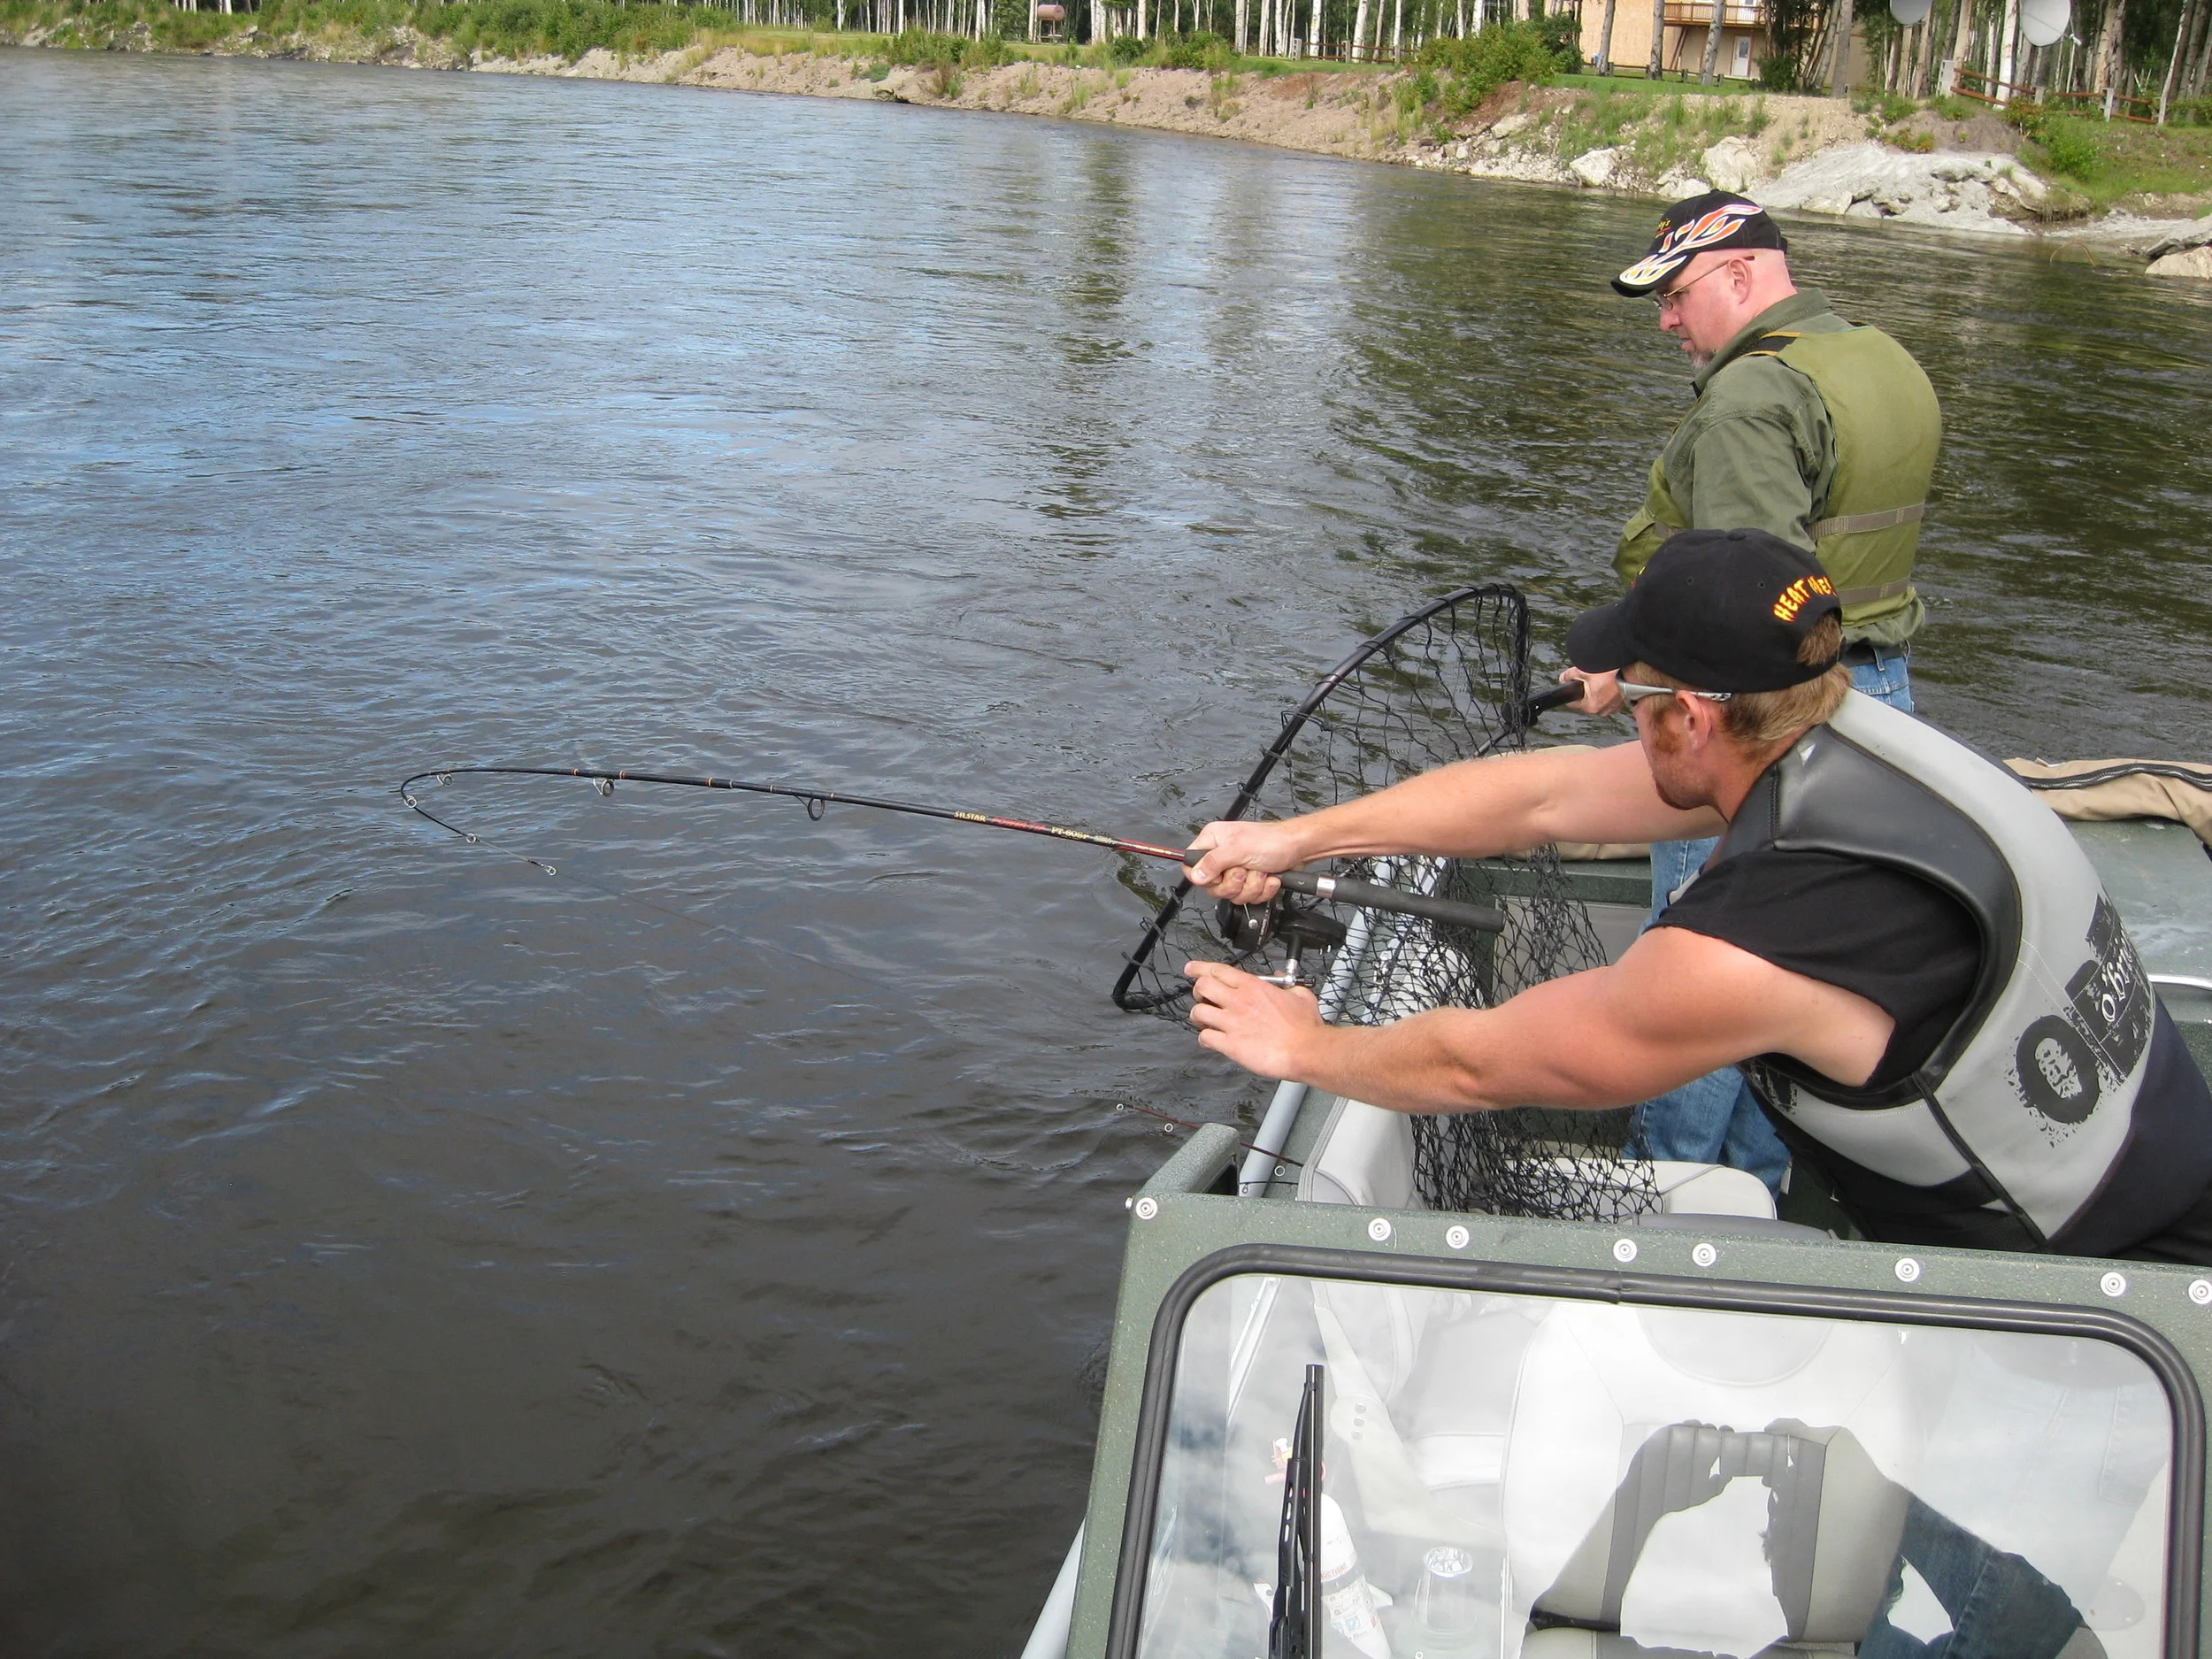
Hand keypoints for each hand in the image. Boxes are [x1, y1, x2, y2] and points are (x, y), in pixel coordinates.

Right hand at [1182, 820, 1304, 904]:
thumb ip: (1213, 862)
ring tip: (1260, 871)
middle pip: (1212, 886)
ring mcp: (1235, 870)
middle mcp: (1221, 855)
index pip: (1191, 864)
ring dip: (1251, 886)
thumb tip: (1195, 875)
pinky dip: (1261, 890)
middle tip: (1245, 870)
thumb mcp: (1239, 849)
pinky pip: (1246, 897)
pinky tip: (1268, 877)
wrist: (1299, 849)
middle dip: (1234, 883)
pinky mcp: (1248, 882)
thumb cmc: (1273, 841)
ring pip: (1231, 894)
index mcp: (1213, 840)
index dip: (1202, 876)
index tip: (1218, 875)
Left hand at [1185, 960, 1322, 1080]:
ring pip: (1198, 1012)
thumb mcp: (1300, 994)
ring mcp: (1232, 1023)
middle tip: (1202, 998)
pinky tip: (1210, 1040)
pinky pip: (1205, 1037)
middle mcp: (1239, 1002)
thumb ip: (1287, 984)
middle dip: (1198, 991)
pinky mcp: (1230, 1044)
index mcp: (1253, 987)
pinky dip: (1204, 1039)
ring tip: (1204, 1020)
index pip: (1218, 970)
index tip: (1192, 969)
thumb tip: (1282, 980)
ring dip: (1198, 1016)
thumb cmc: (1304, 1027)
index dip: (1200, 968)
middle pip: (1202, 986)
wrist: (1306, 1050)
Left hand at [1561, 667, 1622, 716]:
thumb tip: (1564, 678)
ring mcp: (1614, 708)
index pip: (1572, 703)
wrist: (1632, 671)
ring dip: (1598, 691)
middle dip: (1585, 690)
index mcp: (1591, 706)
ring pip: (1599, 700)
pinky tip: (1610, 682)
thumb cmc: (1611, 673)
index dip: (1570, 692)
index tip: (1571, 685)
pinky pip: (1610, 699)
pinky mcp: (1622, 702)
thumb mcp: (1583, 671)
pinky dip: (1609, 692)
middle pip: (1586, 701)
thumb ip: (1570, 675)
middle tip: (1589, 678)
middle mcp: (1602, 710)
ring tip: (1601, 679)